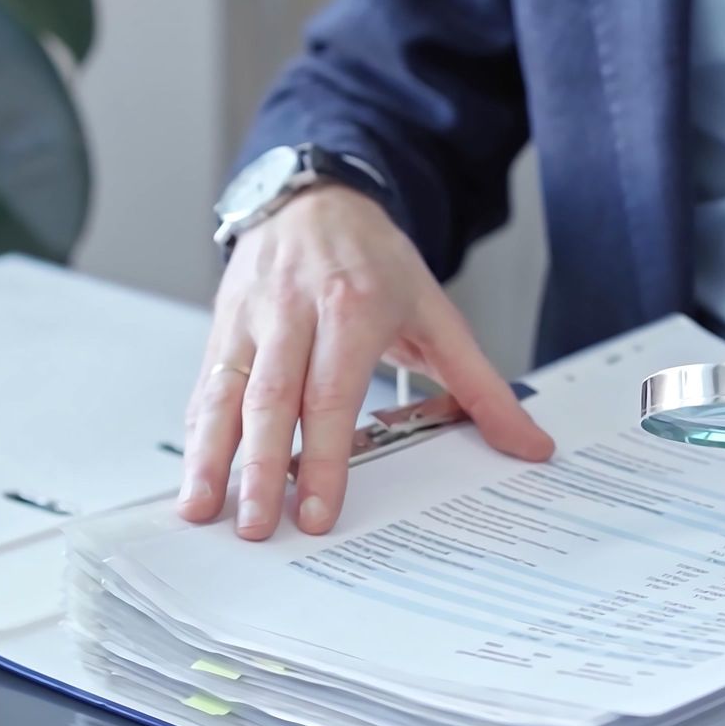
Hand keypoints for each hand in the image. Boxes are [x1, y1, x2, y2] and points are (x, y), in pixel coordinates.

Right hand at [178, 185, 552, 539]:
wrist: (319, 198)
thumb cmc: (376, 262)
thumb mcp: (438, 315)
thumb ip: (482, 387)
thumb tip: (529, 445)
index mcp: (352, 308)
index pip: (331, 394)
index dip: (321, 457)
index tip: (317, 512)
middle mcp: (293, 311)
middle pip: (272, 400)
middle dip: (260, 469)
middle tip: (259, 527)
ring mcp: (251, 317)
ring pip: (225, 394)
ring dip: (211, 457)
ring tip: (201, 510)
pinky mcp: (222, 325)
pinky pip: (206, 384)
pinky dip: (198, 432)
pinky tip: (195, 473)